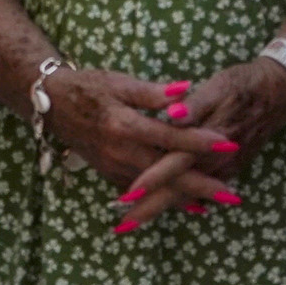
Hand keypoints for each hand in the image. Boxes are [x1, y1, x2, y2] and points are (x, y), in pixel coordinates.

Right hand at [44, 67, 231, 198]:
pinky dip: (165, 198)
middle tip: (233, 194)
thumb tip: (186, 90)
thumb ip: (153, 91)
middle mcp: (121, 152)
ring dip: (187, 196)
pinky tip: (184, 203)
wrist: (52, 104)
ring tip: (215, 202)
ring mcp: (114, 168)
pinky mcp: (110, 175)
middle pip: (168, 173)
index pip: (170, 136)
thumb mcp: (119, 81)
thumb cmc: (88, 86)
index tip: (227, 144)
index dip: (199, 141)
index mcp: (125, 125)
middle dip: (202, 185)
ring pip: (157, 188)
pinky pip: (142, 191)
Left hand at [116, 58, 285, 230]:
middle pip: (178, 190)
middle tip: (122, 226)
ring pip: (187, 194)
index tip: (126, 197)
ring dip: (161, 206)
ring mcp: (223, 169)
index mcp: (208, 141)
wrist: (275, 95)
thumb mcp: (217, 87)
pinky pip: (198, 189)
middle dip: (150, 207)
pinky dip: (180, 198)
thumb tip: (173, 116)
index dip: (150, 181)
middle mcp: (215, 162)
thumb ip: (194, 105)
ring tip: (135, 219)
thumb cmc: (241, 87)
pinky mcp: (227, 169)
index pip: (173, 165)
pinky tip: (165, 203)